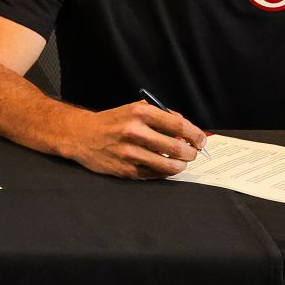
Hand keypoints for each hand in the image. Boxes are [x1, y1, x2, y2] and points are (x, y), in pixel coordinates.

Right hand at [62, 102, 208, 179]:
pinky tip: (164, 166)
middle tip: (192, 153)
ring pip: (169, 165)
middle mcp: (135, 132)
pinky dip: (164, 171)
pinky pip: (155, 174)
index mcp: (140, 113)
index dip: (195, 135)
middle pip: (177, 148)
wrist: (82, 135)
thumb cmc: (112, 121)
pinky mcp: (126, 170)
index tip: (201, 139)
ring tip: (181, 162)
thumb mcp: (135, 109)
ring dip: (180, 165)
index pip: (179, 126)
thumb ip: (161, 115)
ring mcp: (130, 153)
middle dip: (191, 153)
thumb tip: (187, 128)